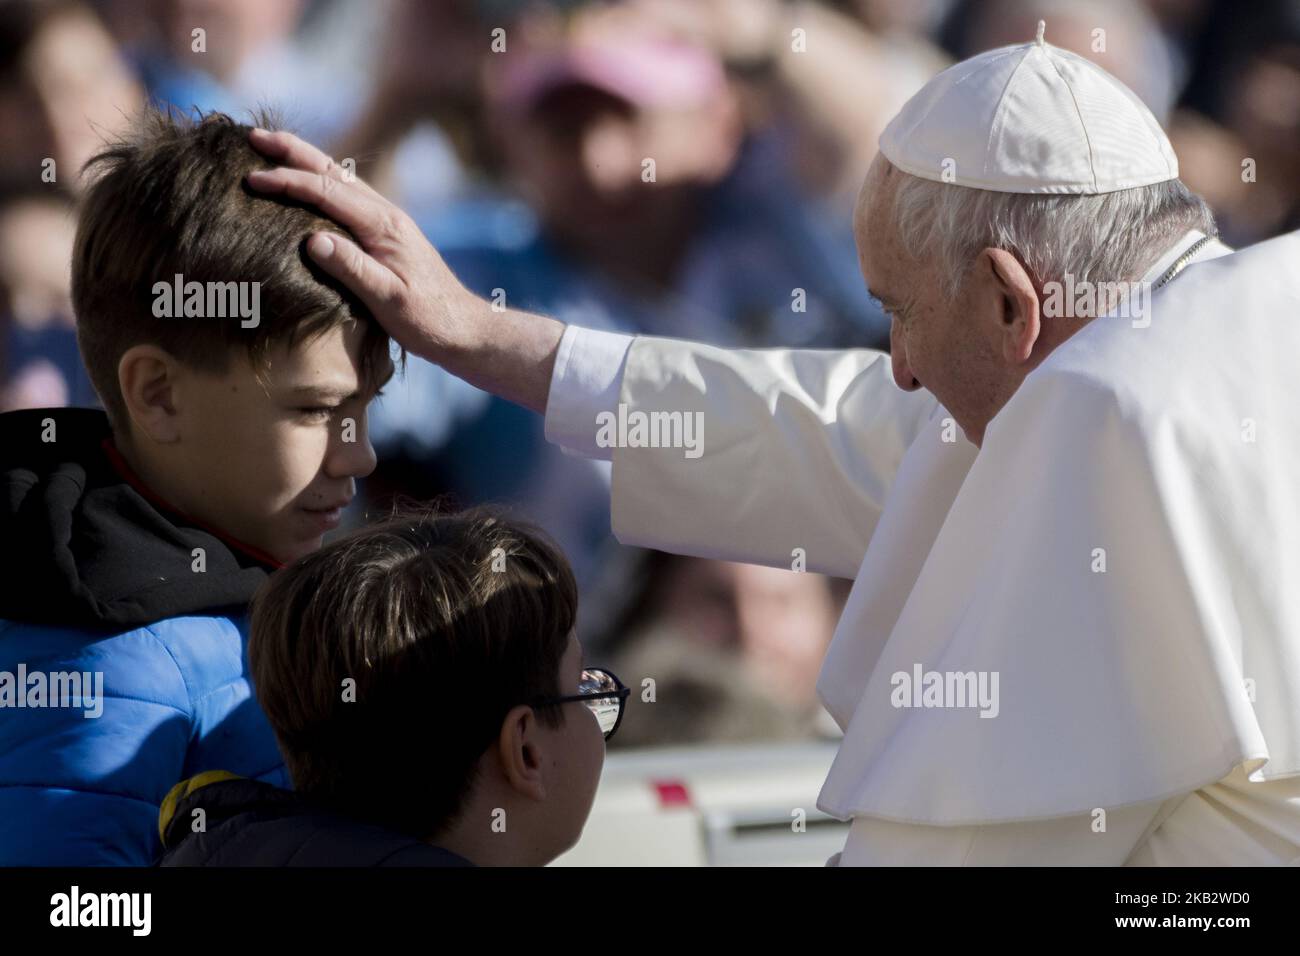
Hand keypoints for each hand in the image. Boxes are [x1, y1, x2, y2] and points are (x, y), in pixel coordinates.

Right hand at [244, 128, 563, 413]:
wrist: (464, 329)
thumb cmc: (428, 319)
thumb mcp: (389, 299)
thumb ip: (352, 268)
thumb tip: (312, 240)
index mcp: (383, 225)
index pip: (327, 192)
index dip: (288, 182)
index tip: (252, 178)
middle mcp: (386, 214)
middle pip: (334, 171)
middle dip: (292, 151)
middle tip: (253, 135)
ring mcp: (388, 221)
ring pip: (341, 179)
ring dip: (306, 160)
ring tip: (272, 148)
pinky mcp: (387, 234)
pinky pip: (348, 196)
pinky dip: (322, 182)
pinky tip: (309, 185)